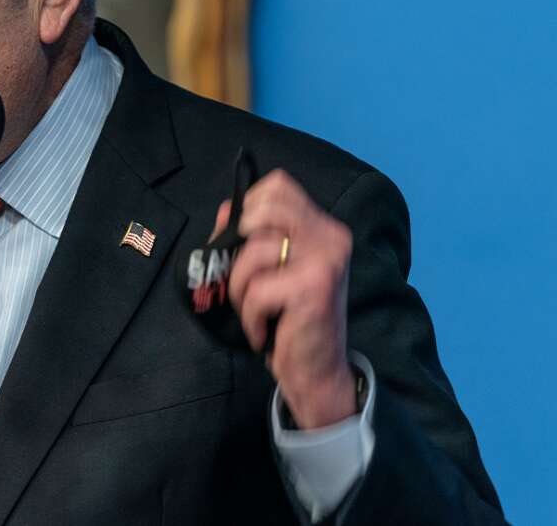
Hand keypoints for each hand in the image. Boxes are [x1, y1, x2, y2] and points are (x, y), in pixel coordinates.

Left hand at [214, 169, 355, 428]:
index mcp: (324, 226)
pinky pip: (255, 291)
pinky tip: (265, 331)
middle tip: (244, 279)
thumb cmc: (288, 319)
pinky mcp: (313, 287)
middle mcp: (331, 236)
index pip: (278, 185)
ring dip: (240, 290)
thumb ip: (252, 236)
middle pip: (263, 209)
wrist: (317, 371)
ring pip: (253, 254)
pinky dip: (250, 317)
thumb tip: (225, 213)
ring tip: (257, 311)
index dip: (247, 208)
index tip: (241, 242)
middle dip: (239, 247)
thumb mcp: (272, 270)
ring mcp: (326, 259)